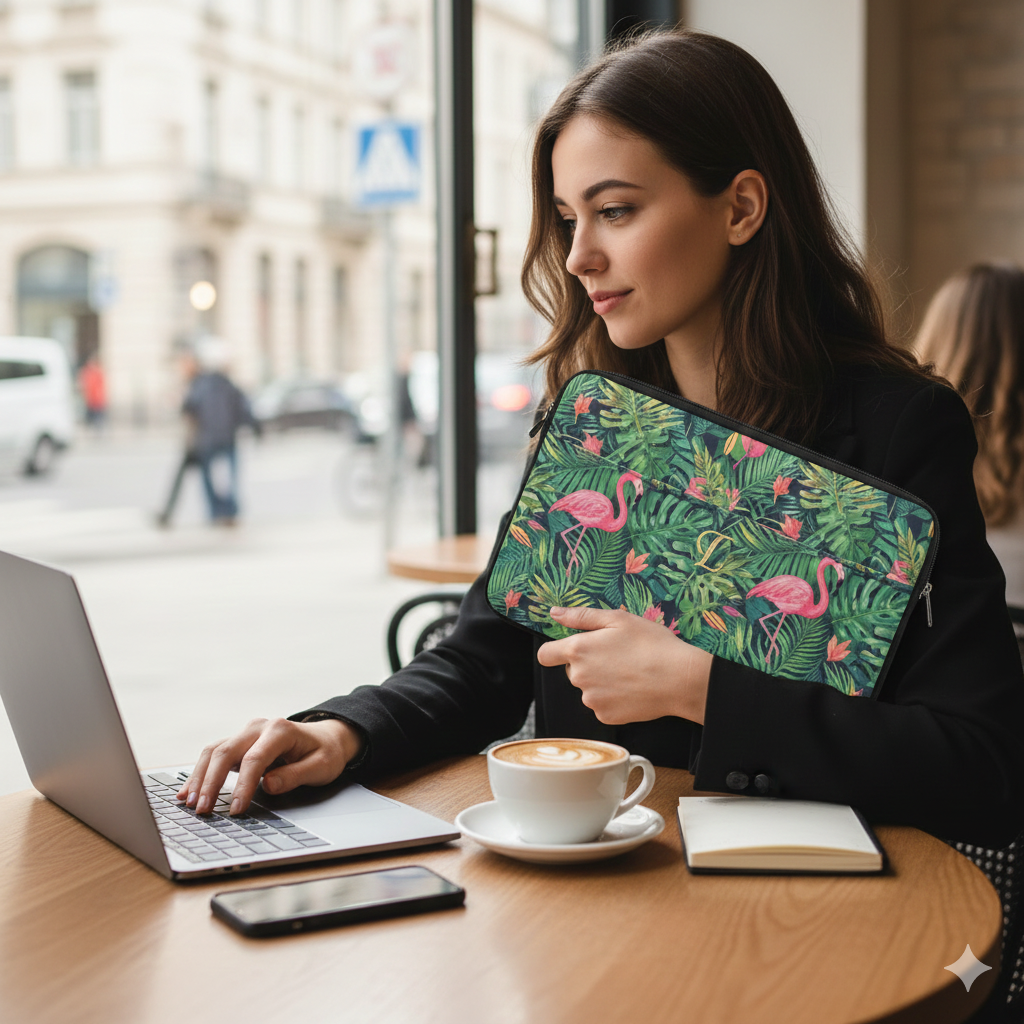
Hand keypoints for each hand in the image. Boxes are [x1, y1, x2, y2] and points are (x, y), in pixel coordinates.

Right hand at [176, 717, 361, 815]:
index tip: (235, 810)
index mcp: (280, 730)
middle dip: (211, 782)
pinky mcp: (239, 743)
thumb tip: (268, 785)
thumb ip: (295, 775)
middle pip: (226, 751)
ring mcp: (246, 733)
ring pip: (214, 751)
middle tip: (203, 810)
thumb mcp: (321, 767)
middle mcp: (258, 727)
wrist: (326, 738)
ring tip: (189, 803)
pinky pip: (214, 755)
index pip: (254, 759)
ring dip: (199, 777)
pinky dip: (199, 773)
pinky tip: (187, 792)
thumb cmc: (324, 753)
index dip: (243, 786)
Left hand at [536, 606, 711, 724]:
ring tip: (629, 672)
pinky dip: (613, 698)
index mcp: (578, 650)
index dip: (555, 650)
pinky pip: (602, 705)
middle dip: (588, 663)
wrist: (679, 679)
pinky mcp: (606, 717)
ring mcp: (592, 700)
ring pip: (589, 688)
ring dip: (601, 681)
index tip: (570, 648)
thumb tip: (555, 613)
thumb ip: (581, 616)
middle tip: (617, 655)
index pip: (545, 654)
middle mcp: (579, 678)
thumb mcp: (618, 619)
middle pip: (573, 670)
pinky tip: (632, 688)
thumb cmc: (652, 644)